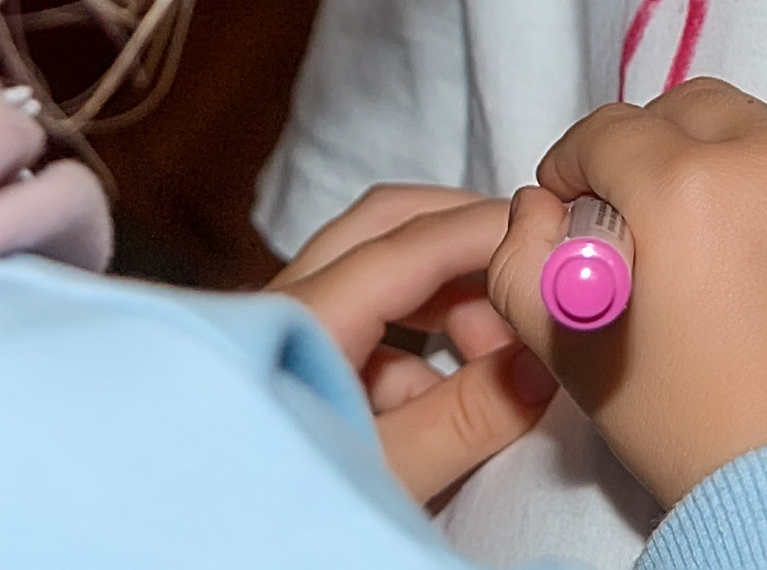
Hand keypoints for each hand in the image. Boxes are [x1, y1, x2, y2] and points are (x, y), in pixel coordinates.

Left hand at [277, 185, 556, 504]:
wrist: (212, 548)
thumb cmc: (280, 517)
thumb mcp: (387, 477)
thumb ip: (466, 417)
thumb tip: (543, 362)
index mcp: (302, 319)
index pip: (407, 243)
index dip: (484, 231)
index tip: (554, 233)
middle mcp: (283, 302)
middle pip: (385, 227)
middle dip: (463, 241)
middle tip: (526, 270)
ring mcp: (281, 330)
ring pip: (373, 272)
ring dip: (443, 299)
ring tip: (497, 357)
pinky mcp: (288, 363)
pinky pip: (360, 324)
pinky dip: (414, 344)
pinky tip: (447, 400)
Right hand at [482, 78, 766, 506]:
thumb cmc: (696, 429)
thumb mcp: (580, 357)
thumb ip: (525, 268)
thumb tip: (537, 208)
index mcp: (689, 185)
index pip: (607, 132)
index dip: (571, 164)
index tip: (566, 205)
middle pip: (687, 109)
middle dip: (645, 145)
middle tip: (629, 214)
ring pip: (751, 128)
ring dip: (710, 160)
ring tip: (695, 242)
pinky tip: (755, 264)